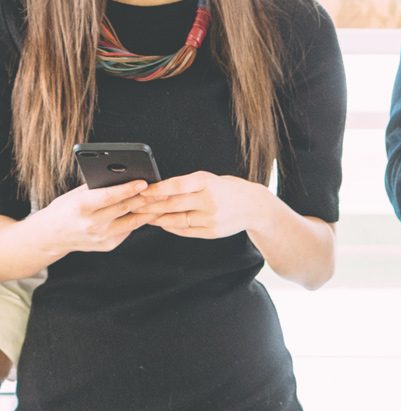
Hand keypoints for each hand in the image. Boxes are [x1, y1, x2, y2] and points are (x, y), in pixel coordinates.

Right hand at [21, 180, 154, 254]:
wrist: (52, 236)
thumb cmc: (65, 209)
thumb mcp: (75, 195)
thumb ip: (97, 188)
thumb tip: (124, 177)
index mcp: (81, 208)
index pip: (109, 197)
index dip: (127, 189)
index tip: (144, 182)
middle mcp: (92, 224)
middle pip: (125, 209)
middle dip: (145, 199)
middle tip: (162, 190)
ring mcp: (101, 237)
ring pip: (132, 222)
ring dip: (149, 211)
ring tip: (162, 201)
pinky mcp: (108, 245)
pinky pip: (128, 230)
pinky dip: (139, 221)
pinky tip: (149, 212)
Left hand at [135, 172, 273, 238]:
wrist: (256, 207)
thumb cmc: (229, 190)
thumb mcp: (211, 179)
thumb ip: (188, 185)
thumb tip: (159, 190)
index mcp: (208, 182)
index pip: (176, 186)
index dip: (156, 189)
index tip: (140, 190)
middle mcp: (209, 200)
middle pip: (172, 204)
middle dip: (150, 205)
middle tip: (133, 205)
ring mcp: (211, 218)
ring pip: (176, 219)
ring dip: (157, 218)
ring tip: (143, 216)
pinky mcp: (212, 231)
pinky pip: (186, 230)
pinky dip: (171, 227)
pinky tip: (162, 223)